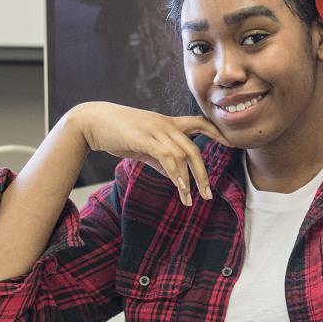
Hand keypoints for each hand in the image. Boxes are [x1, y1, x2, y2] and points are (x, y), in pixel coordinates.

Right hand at [70, 102, 230, 205]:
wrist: (91, 122)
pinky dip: (176, 173)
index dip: (217, 133)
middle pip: (194, 148)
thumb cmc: (116, 132)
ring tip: (191, 199)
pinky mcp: (145, 139)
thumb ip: (160, 159)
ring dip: (190, 180)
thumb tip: (176, 176)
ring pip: (183, 155)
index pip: (199, 123)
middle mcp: (165, 124)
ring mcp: (156, 130)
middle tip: (208, 194)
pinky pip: (167, 157)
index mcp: (167, 123)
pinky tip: (179, 187)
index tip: (231, 144)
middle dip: (203, 173)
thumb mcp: (143, 145)